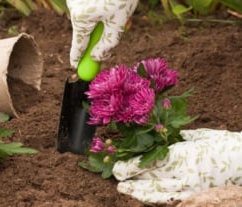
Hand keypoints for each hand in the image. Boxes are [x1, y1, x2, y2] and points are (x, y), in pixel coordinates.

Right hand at [67, 0, 143, 67]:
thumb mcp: (118, 23)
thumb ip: (107, 44)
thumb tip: (96, 58)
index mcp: (81, 18)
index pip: (78, 45)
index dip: (77, 59)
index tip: (75, 68)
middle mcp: (73, 6)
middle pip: (84, 30)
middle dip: (97, 34)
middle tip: (112, 31)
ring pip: (86, 15)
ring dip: (99, 18)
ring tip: (117, 8)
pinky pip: (87, 2)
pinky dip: (97, 5)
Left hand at [112, 128, 241, 204]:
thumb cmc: (221, 146)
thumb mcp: (197, 137)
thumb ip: (175, 140)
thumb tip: (157, 139)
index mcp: (181, 155)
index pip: (149, 162)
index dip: (131, 165)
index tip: (118, 166)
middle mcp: (182, 174)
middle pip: (149, 177)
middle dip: (130, 177)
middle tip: (115, 175)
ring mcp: (188, 188)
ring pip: (156, 192)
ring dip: (137, 190)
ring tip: (123, 188)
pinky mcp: (194, 197)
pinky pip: (170, 200)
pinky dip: (154, 199)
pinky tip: (143, 196)